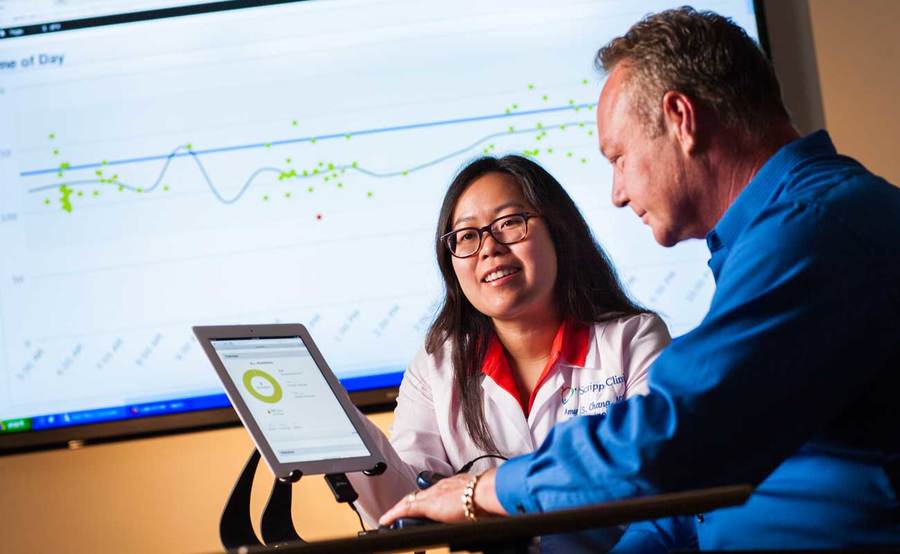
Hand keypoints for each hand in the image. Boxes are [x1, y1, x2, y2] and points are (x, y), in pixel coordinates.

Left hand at [378, 468, 507, 525]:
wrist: (488, 492)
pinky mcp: (428, 505)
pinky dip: (394, 514)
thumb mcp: (478, 500)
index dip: (423, 499)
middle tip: (399, 513)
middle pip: (418, 496)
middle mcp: (440, 487)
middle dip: (408, 504)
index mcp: (453, 485)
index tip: (420, 503)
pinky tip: (386, 520)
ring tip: (390, 519)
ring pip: (410, 502)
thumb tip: (478, 512)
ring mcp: (433, 495)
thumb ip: (473, 504)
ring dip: (399, 510)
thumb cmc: (489, 496)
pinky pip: (406, 509)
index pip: (432, 492)